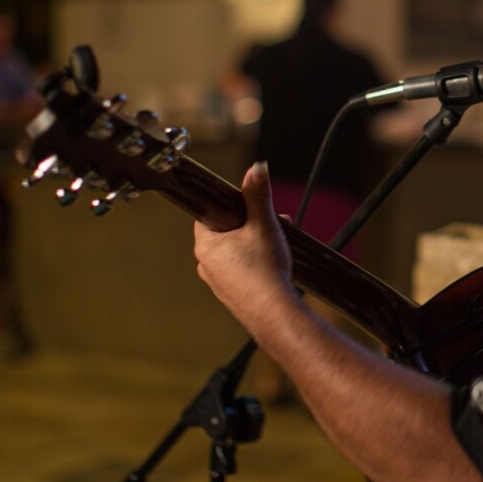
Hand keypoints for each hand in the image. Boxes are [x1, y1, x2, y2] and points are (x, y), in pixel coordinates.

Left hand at [193, 162, 296, 327]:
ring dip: (254, 245)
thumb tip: (257, 167)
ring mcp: (217, 283)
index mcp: (205, 245)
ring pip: (234, 254)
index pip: (209, 215)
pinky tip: (272, 266)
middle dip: (250, 226)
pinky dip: (254, 265)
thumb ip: (259, 194)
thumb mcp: (264, 224)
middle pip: (225, 234)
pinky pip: (240, 272)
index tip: (249, 208)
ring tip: (277, 246)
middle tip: (272, 225)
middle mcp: (205, 265)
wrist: (275, 314)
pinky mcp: (231, 296)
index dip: (230, 208)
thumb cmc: (265, 269)